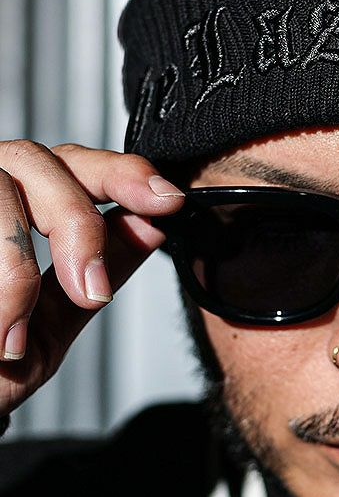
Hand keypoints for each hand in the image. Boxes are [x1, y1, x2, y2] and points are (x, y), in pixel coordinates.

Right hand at [0, 141, 185, 428]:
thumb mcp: (51, 325)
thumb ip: (101, 269)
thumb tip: (154, 225)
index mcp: (16, 204)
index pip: (74, 162)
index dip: (123, 171)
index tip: (166, 201)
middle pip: (35, 160)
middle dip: (76, 221)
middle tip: (91, 293)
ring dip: (14, 265)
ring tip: (13, 336)